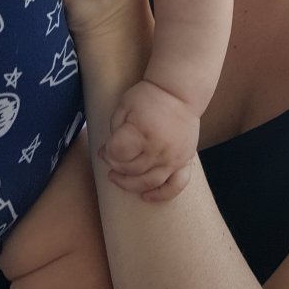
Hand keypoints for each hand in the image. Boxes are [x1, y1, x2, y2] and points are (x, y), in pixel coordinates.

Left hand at [101, 79, 198, 201]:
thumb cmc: (149, 96)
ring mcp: (173, 158)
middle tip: (109, 164)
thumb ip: (115, 129)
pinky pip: (176, 186)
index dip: (107, 154)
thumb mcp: (124, 105)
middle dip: (116, 168)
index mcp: (142, 132)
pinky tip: (146, 197)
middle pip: (131, 169)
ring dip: (130, 185)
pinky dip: (161, 195)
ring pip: (149, 182)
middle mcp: (159, 148)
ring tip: (119, 179)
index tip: (104, 150)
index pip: (118, 154)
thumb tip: (107, 152)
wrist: (180, 92)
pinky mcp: (184, 161)